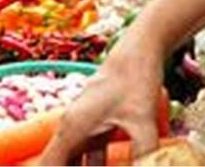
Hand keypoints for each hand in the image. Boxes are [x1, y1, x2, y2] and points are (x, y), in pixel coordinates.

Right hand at [39, 29, 165, 164]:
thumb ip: (144, 153)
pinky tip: (120, 165)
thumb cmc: (136, 79)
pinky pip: (91, 152)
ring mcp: (84, 124)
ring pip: (76, 161)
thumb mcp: (142, 120)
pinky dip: (97, 164)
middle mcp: (72, 128)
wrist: (140, 49)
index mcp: (71, 129)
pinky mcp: (98, 122)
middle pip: (60, 165)